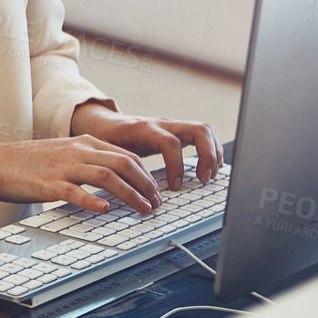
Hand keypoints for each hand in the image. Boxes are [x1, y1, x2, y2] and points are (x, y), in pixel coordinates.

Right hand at [0, 135, 163, 214]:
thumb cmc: (29, 162)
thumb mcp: (64, 154)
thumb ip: (89, 161)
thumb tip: (118, 178)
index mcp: (82, 143)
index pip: (126, 155)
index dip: (147, 175)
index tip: (156, 192)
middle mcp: (76, 152)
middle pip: (122, 163)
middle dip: (146, 185)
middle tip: (156, 203)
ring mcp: (62, 167)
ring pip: (105, 176)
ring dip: (130, 194)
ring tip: (143, 208)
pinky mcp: (47, 184)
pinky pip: (74, 191)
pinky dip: (92, 199)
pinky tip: (104, 208)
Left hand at [69, 102, 224, 188]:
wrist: (103, 123)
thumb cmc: (106, 140)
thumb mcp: (108, 152)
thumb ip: (119, 168)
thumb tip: (129, 194)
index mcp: (143, 129)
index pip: (169, 142)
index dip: (176, 165)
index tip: (175, 186)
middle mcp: (162, 124)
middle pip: (198, 130)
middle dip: (208, 156)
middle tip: (203, 179)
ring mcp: (172, 126)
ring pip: (205, 130)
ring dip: (213, 154)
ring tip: (208, 176)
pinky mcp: (178, 131)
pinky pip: (203, 135)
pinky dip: (211, 151)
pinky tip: (208, 169)